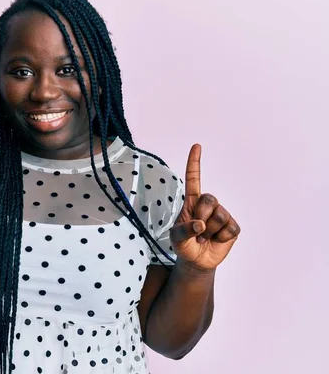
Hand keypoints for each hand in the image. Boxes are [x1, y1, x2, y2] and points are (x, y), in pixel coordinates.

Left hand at [169, 144, 240, 270]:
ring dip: (210, 230)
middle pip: (210, 199)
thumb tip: (200, 224)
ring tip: (205, 237)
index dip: (195, 163)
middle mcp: (208, 205)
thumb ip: (183, 230)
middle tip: (197, 230)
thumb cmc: (184, 244)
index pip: (194, 179)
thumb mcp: (176, 238)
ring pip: (220, 215)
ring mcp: (222, 215)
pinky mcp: (232, 227)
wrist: (196, 260)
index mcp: (192, 202)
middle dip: (201, 216)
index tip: (197, 146)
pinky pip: (229, 228)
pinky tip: (216, 240)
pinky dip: (220, 238)